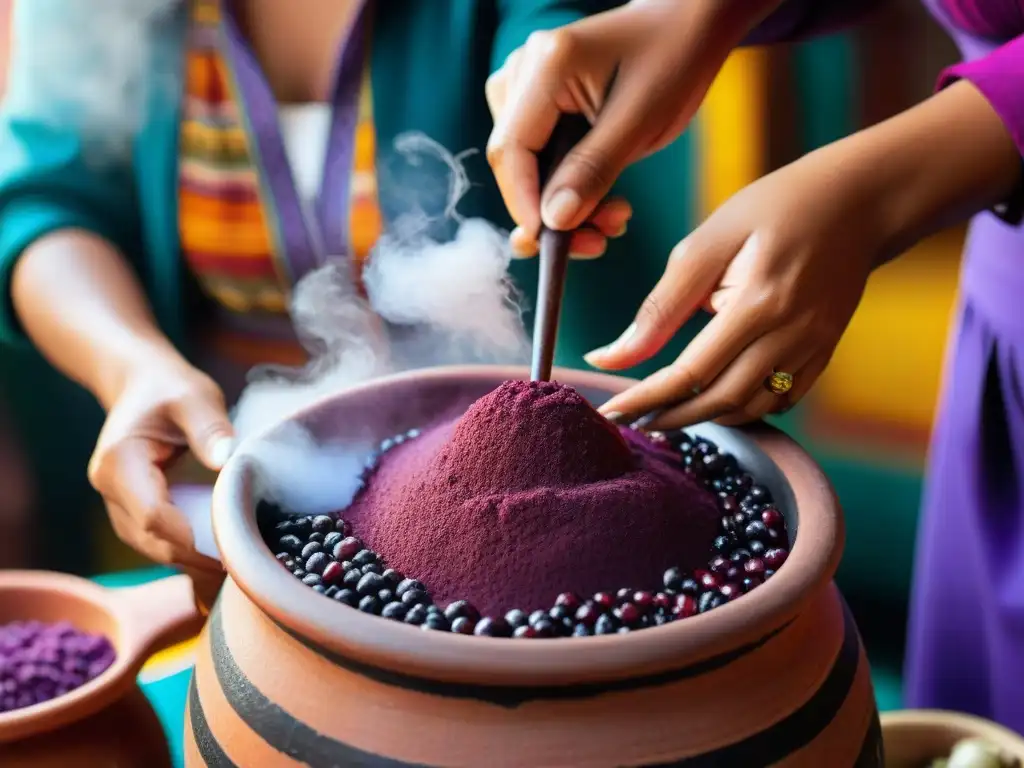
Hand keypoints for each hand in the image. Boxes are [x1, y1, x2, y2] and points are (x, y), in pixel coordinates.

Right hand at [87, 355, 233, 570]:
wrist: (143, 388)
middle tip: (245, 561)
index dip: (192, 536)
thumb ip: (209, 427)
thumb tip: (227, 459)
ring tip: (239, 562)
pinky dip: (189, 552)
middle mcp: (111, 491)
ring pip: (155, 548)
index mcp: (118, 463)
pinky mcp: (134, 513)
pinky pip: (160, 543)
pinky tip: (223, 553)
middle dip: (197, 555)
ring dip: (193, 559)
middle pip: (153, 541)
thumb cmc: (169, 389)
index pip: (153, 515)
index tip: (234, 543)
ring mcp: (119, 506)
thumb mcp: (194, 397)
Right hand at [486, 0, 773, 256]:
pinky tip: (602, 203)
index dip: (524, 205)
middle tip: (597, 242)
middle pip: (513, 162)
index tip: (551, 245)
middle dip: (550, 211)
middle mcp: (523, 71)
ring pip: (525, 166)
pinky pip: (539, 158)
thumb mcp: (639, 121)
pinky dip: (567, 187)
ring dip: (563, 205)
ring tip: (613, 220)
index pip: (511, 150)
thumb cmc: (671, 61)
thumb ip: (593, 171)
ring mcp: (526, 86)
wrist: (686, 28)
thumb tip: (552, 221)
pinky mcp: (537, 103)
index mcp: (546, 66)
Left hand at [587, 143, 885, 427]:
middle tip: (633, 420)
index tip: (612, 412)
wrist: (859, 201)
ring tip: (666, 414)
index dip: (647, 397)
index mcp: (758, 302)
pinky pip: (782, 399)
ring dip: (707, 418)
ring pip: (753, 408)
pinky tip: (714, 401)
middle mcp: (791, 334)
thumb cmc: (773, 209)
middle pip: (722, 400)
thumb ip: (661, 305)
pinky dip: (745, 409)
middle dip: (672, 417)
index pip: (691, 371)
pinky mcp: (825, 351)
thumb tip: (611, 357)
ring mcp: (814, 347)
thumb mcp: (708, 242)